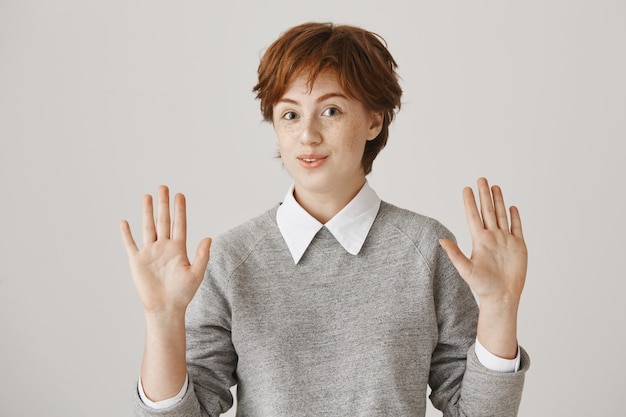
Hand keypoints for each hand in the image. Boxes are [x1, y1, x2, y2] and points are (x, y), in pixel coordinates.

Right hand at [120, 185, 210, 314]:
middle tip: (164, 187)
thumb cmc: (183, 293)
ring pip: (148, 227)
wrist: (166, 308)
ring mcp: (150, 253)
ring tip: (147, 196)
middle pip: (163, 221)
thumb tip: (209, 238)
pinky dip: (127, 234)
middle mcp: (164, 247)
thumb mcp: (196, 273)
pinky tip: (124, 222)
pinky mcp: (137, 261)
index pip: (179, 224)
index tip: (180, 195)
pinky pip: (130, 244)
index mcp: (178, 249)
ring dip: (147, 212)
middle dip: (163, 204)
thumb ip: (202, 255)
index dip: (180, 210)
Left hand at [440, 177, 526, 305]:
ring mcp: (505, 241)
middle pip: (487, 211)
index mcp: (479, 240)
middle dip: (484, 195)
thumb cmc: (482, 286)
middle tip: (481, 179)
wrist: (502, 297)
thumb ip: (455, 254)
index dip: (470, 202)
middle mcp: (492, 237)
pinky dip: (514, 217)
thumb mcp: (465, 269)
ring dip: (498, 201)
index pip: (473, 216)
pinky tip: (511, 207)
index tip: (466, 188)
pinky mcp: (518, 246)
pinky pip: (516, 228)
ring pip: (501, 216)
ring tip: (494, 187)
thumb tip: (441, 240)